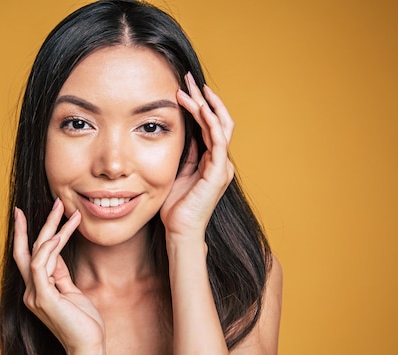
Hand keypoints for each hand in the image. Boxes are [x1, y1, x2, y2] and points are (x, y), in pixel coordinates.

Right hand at [13, 199, 104, 354]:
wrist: (87, 348)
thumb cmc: (83, 324)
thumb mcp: (71, 292)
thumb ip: (60, 274)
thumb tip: (55, 254)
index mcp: (36, 291)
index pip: (29, 257)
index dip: (28, 234)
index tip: (26, 214)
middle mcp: (30, 292)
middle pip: (26, 251)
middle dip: (32, 224)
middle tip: (49, 202)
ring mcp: (35, 296)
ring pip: (36, 253)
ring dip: (51, 229)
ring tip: (65, 210)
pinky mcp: (44, 298)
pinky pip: (41, 266)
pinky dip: (48, 248)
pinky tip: (59, 234)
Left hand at [160, 72, 234, 238]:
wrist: (180, 232)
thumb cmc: (175, 208)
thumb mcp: (177, 174)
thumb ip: (185, 156)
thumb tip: (182, 135)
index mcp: (212, 161)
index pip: (209, 126)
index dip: (199, 106)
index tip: (184, 88)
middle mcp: (220, 161)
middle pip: (218, 120)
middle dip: (203, 98)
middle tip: (188, 77)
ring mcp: (222, 166)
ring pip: (219, 125)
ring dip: (205, 104)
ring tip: (189, 87)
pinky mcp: (218, 173)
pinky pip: (216, 140)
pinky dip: (208, 121)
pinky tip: (196, 107)